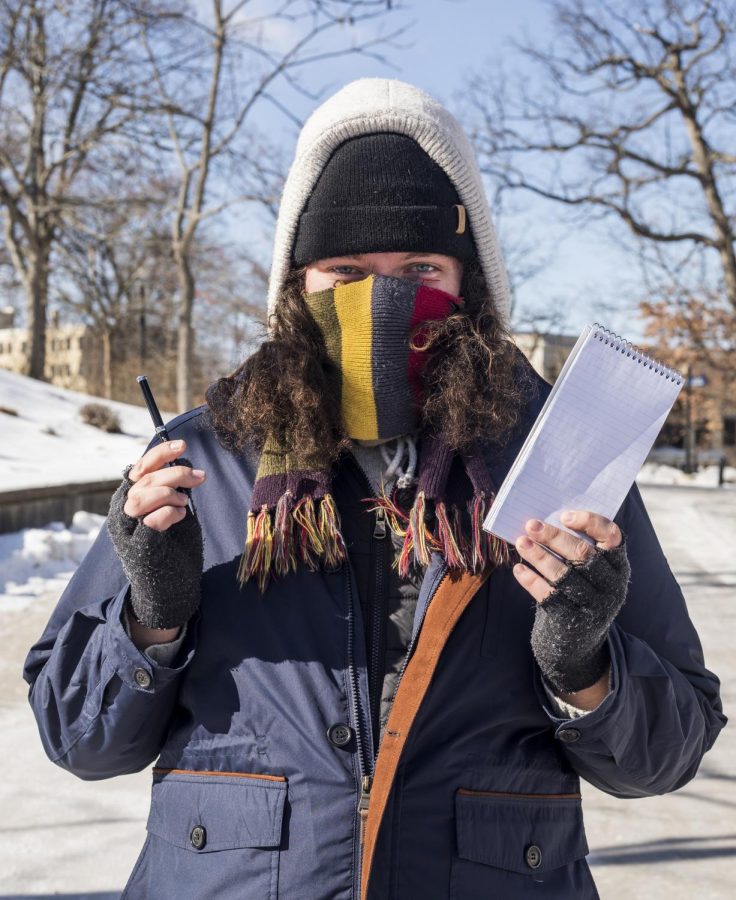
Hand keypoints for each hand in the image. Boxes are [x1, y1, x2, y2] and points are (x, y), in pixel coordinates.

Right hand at [107, 439, 204, 630]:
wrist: (172, 592)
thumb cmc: (175, 549)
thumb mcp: (178, 512)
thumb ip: (176, 489)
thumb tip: (184, 461)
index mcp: (130, 501)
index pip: (140, 469)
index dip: (160, 454)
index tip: (183, 444)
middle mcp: (123, 515)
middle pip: (142, 481)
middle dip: (174, 473)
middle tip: (200, 477)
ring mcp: (127, 533)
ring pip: (139, 498)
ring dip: (169, 493)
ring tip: (186, 503)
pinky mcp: (138, 549)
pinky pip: (149, 522)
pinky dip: (168, 513)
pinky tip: (181, 515)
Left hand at [513, 511, 629, 697]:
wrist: (574, 645)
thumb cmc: (577, 593)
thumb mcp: (587, 574)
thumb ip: (576, 548)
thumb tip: (544, 519)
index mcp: (618, 566)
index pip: (612, 537)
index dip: (590, 522)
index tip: (564, 515)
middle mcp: (612, 586)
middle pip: (583, 554)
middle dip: (554, 536)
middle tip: (531, 524)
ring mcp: (595, 607)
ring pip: (564, 575)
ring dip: (540, 555)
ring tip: (521, 542)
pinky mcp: (574, 622)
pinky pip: (549, 596)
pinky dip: (531, 580)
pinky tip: (518, 568)